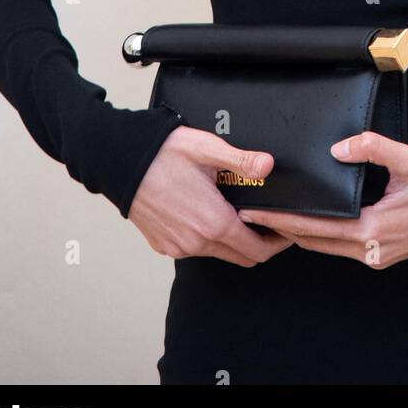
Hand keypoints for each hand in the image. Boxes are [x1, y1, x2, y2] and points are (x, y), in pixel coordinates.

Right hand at [128, 126, 295, 266]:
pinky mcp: (165, 246)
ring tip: (241, 214)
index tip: (285, 229)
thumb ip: (242, 161)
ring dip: (234, 240)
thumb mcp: (208, 150)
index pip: (257, 250)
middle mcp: (197, 242)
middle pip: (242, 257)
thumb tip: (268, 165)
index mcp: (214, 222)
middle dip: (261, 244)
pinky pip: (196, 249)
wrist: (122, 162)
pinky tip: (210, 214)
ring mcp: (179, 247)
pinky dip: (210, 239)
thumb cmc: (164, 154)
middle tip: (269, 223)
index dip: (277, 242)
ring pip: (219, 254)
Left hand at [236, 131, 407, 268]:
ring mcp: (375, 257)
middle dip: (282, 229)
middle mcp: (370, 250)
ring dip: (300, 235)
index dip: (283, 220)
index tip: (255, 212)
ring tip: (272, 219)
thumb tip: (337, 150)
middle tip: (251, 216)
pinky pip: (342, 248)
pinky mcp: (379, 257)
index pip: (316, 227)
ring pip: (327, 248)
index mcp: (372, 229)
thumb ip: (373, 148)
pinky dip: (322, 237)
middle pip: (315, 242)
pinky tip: (308, 224)